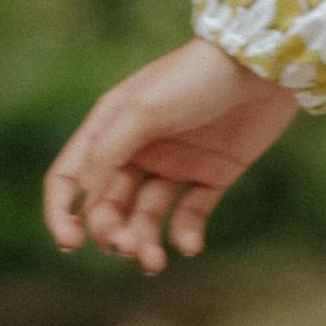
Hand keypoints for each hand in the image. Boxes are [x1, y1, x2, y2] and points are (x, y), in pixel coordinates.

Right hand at [41, 38, 298, 273]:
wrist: (264, 64)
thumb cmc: (197, 76)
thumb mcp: (144, 109)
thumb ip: (108, 153)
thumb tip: (85, 200)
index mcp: (110, 127)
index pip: (69, 177)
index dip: (62, 212)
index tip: (70, 243)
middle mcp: (138, 148)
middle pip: (107, 205)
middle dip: (111, 232)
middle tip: (129, 246)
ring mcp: (175, 163)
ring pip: (145, 217)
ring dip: (143, 242)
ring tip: (153, 261)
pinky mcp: (212, 174)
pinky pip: (189, 214)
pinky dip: (185, 235)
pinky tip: (189, 246)